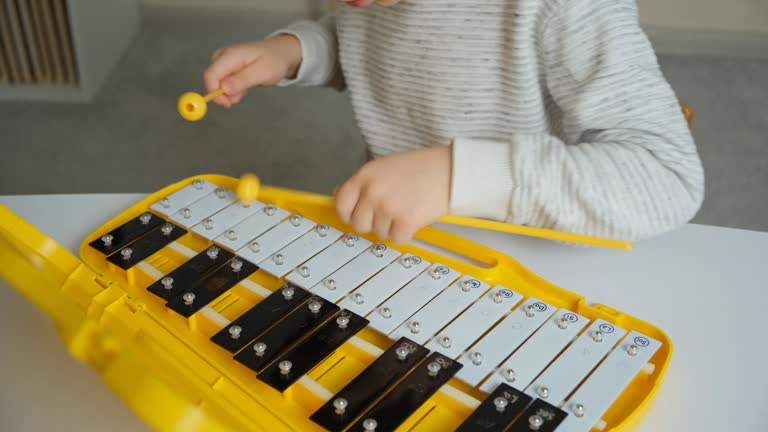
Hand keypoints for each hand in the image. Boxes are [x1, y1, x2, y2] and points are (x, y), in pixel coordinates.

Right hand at [203, 35, 301, 107]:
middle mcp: (222, 58)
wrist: (280, 54)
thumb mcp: (262, 72)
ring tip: (248, 86)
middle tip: (244, 93)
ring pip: (218, 86)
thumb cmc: (274, 61)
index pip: (210, 75)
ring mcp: (223, 63)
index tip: (227, 104)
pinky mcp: (227, 70)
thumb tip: (224, 89)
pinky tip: (246, 85)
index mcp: (229, 55)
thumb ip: (243, 80)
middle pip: (211, 82)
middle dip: (224, 94)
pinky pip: (224, 85)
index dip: (214, 92)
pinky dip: (234, 90)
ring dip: (231, 93)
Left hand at [334, 146, 451, 244]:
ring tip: (407, 208)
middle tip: (389, 213)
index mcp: (365, 175)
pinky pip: (397, 239)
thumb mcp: (384, 167)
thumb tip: (338, 195)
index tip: (358, 215)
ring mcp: (388, 207)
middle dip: (372, 223)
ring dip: (392, 227)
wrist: (450, 171)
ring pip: (379, 233)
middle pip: (359, 224)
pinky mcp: (405, 221)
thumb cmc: (420, 168)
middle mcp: (373, 191)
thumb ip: (362, 183)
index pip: (341, 204)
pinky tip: (415, 217)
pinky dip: (406, 233)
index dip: (348, 214)